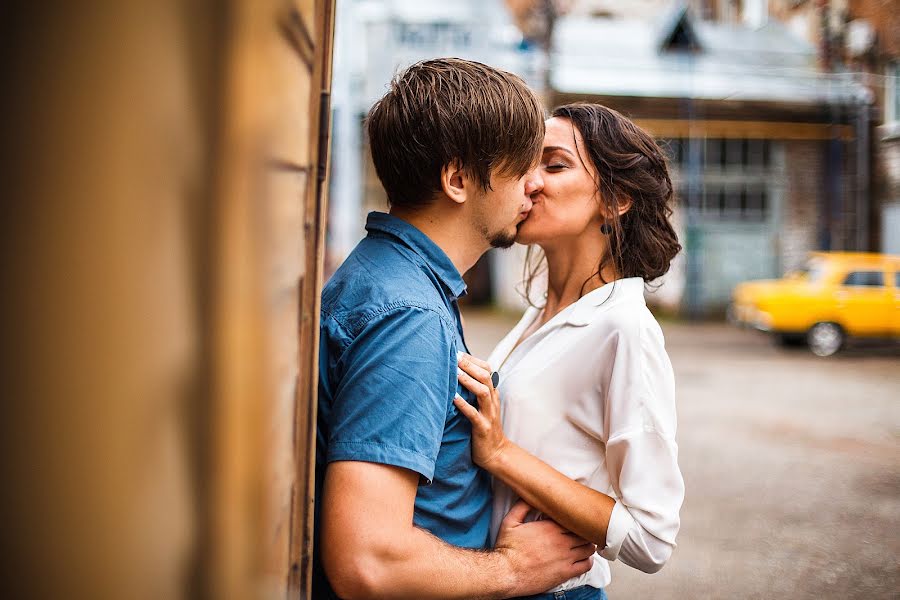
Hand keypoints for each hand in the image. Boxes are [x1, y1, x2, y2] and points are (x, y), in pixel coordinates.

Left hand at [455, 352, 508, 468]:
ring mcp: (489, 415)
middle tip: (455, 356)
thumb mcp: (482, 406)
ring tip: (455, 372)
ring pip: (482, 392)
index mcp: (492, 394)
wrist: (496, 453)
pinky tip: (454, 398)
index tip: (458, 352)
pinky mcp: (483, 428)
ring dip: (468, 381)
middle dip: (470, 365)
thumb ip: (474, 391)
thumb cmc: (484, 428)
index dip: (473, 360)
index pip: (487, 370)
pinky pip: (474, 415)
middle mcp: (492, 401)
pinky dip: (464, 405)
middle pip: (485, 377)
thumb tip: (457, 374)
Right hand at [494, 500, 595, 595]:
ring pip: (588, 548)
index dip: (574, 519)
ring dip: (587, 545)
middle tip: (579, 532)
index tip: (571, 520)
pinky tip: (581, 559)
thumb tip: (531, 496)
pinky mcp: (566, 572)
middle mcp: (561, 540)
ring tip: (582, 545)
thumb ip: (522, 506)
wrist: (506, 573)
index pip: (573, 518)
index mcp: (550, 526)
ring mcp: (565, 557)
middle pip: (584, 532)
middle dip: (583, 531)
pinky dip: (587, 561)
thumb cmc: (507, 548)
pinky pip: (586, 565)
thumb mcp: (510, 521)